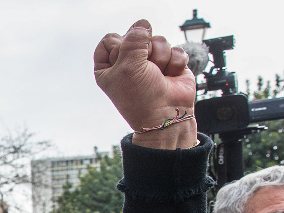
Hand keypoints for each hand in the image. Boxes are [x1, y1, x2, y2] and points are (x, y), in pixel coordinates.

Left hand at [94, 20, 196, 149]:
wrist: (166, 116)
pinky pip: (175, 49)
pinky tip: (170, 76)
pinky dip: (174, 63)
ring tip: (158, 75)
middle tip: (144, 70)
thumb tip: (143, 24)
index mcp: (109, 67)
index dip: (120, 47)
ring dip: (160, 58)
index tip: (124, 63)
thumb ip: (133, 39)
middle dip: (144, 51)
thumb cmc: (141, 99)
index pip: (110, 40)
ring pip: (158, 40)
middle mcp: (128, 63)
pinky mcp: (170, 63)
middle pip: (137, 36)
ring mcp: (150, 62)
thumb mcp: (127, 66)